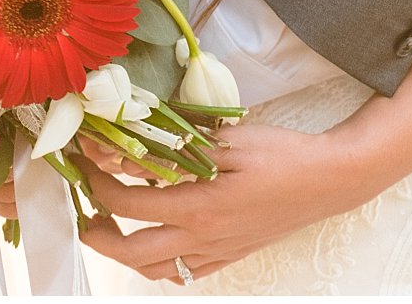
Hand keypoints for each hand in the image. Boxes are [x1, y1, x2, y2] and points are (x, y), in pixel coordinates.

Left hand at [72, 120, 380, 282]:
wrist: (328, 180)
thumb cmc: (281, 154)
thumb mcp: (227, 139)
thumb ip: (177, 148)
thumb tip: (132, 143)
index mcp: (198, 207)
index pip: (126, 205)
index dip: (96, 185)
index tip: (84, 163)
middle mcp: (204, 238)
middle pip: (132, 253)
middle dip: (98, 234)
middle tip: (83, 210)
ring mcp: (218, 252)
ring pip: (156, 270)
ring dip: (125, 252)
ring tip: (111, 225)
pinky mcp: (231, 255)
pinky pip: (185, 273)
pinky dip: (160, 263)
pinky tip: (154, 240)